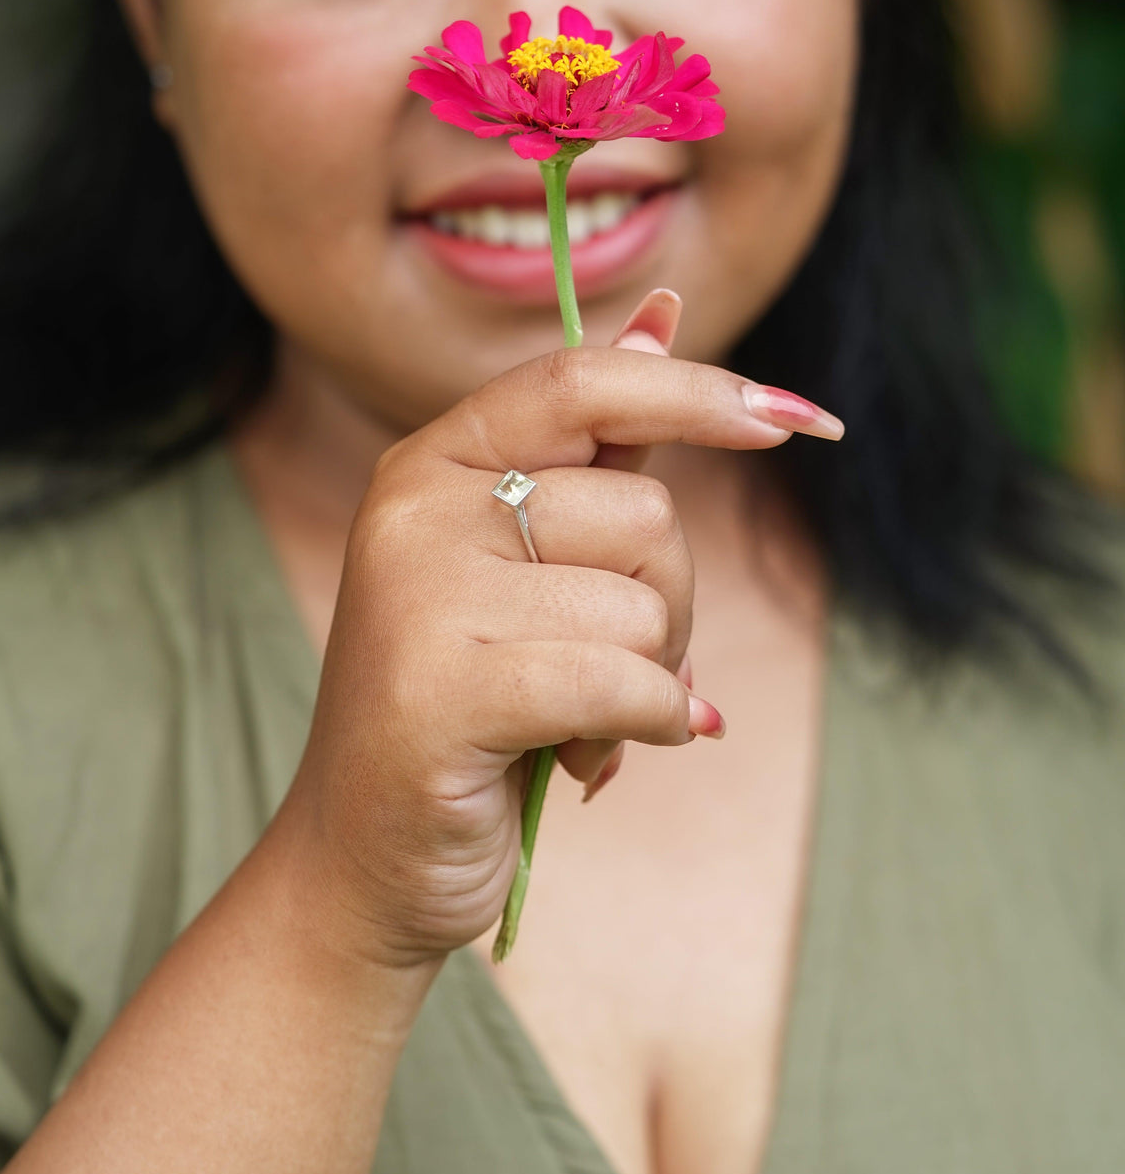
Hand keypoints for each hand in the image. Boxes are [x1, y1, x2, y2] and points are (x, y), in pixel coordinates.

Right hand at [275, 293, 843, 967]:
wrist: (368, 857)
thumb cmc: (472, 703)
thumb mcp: (530, 565)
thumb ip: (596, 450)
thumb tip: (665, 316)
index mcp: (433, 461)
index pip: (580, 384)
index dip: (699, 392)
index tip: (805, 422)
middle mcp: (415, 507)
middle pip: (643, 512)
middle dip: (669, 605)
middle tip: (611, 670)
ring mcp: (419, 594)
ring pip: (642, 607)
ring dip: (647, 682)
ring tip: (574, 724)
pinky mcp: (441, 688)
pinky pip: (626, 683)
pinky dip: (646, 728)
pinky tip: (590, 759)